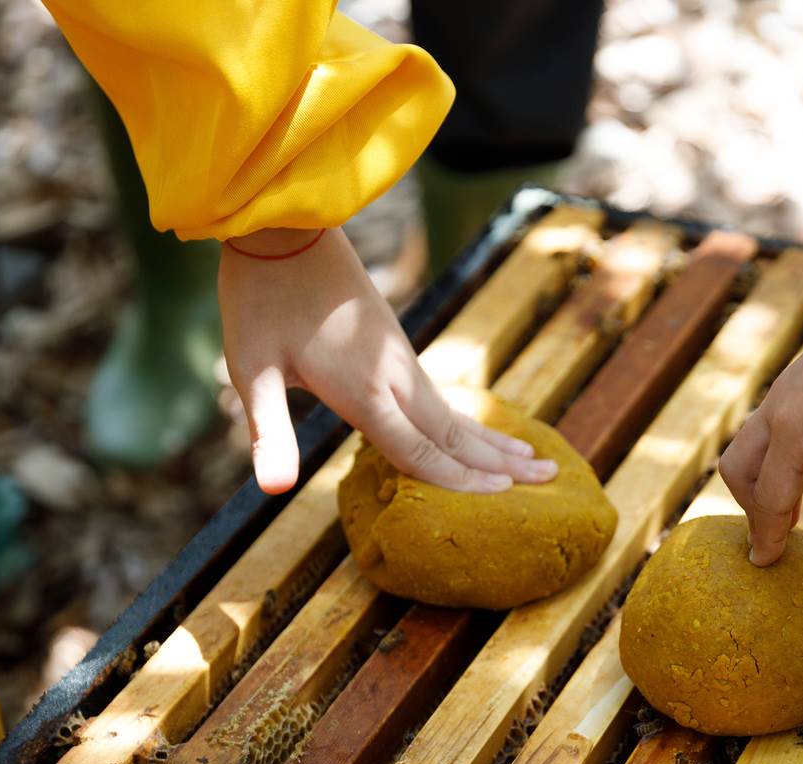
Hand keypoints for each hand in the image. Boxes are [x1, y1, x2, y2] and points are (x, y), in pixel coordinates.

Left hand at [219, 227, 558, 494]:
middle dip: (501, 461)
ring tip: (535, 456)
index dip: (460, 481)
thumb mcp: (252, 369)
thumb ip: (269, 432)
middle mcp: (394, 376)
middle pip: (455, 432)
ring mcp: (399, 358)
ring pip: (454, 412)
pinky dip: (470, 420)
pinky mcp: (395, 345)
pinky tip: (475, 429)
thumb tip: (273, 489)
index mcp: (364, 390)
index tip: (504, 496)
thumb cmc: (260, 300)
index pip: (420, 451)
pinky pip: (441, 395)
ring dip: (494, 439)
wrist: (286, 227)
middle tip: (549, 477)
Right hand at [720, 250, 802, 565]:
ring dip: (765, 478)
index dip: (768, 534)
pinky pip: (777, 424)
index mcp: (789, 431)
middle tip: (773, 533)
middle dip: (751, 506)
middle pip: (740, 468)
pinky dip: (782, 453)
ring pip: (754, 443)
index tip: (764, 564)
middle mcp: (777, 409)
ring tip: (790, 501)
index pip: (770, 497)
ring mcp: (789, 389)